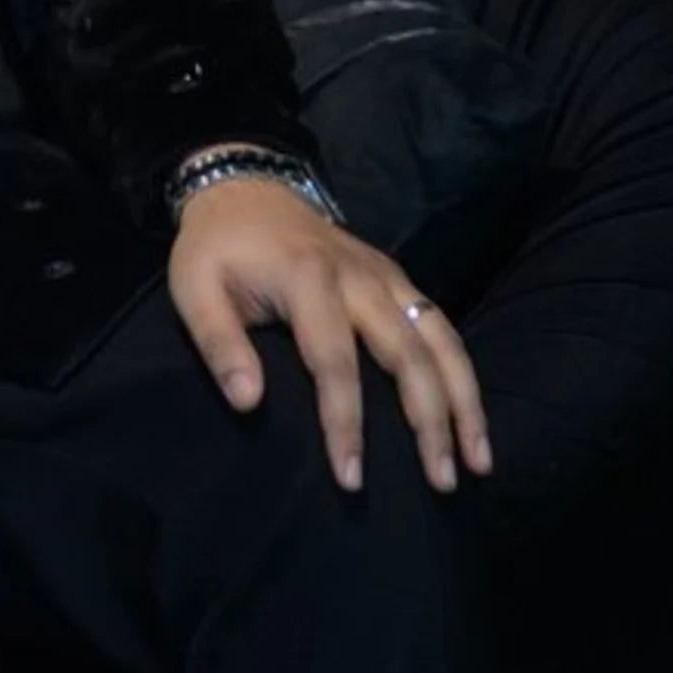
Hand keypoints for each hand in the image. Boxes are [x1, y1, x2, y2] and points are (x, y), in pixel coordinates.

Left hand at [165, 182, 492, 496]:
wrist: (246, 188)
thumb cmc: (217, 249)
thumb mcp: (194, 289)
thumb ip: (219, 345)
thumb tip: (248, 403)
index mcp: (308, 279)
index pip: (334, 363)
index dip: (345, 423)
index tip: (350, 478)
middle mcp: (361, 277)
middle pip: (408, 355)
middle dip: (429, 423)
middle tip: (439, 484)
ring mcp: (387, 276)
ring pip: (441, 341)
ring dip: (465, 402)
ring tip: (478, 462)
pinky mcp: (399, 279)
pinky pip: (442, 328)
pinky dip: (463, 374)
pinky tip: (472, 418)